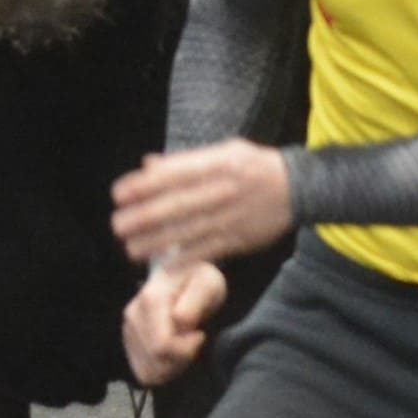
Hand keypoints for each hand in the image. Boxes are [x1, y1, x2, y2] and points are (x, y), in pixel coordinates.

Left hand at [116, 139, 295, 265]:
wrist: (299, 188)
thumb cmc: (255, 166)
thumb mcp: (224, 151)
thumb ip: (185, 160)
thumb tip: (148, 165)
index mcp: (218, 164)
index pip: (174, 175)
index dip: (144, 185)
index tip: (119, 194)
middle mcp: (222, 190)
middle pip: (177, 205)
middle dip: (144, 217)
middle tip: (117, 225)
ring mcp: (231, 217)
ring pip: (188, 232)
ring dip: (157, 242)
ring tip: (131, 248)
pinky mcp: (240, 239)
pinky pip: (208, 250)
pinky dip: (186, 259)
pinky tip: (164, 265)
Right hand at [122, 255, 229, 382]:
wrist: (181, 274)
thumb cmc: (199, 280)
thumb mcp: (208, 284)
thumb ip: (196, 301)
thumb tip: (181, 322)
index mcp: (150, 300)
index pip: (162, 346)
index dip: (187, 349)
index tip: (200, 334)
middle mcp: (132, 316)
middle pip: (156, 362)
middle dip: (182, 359)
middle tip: (194, 340)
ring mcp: (127, 330)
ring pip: (148, 372)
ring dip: (173, 367)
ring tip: (185, 347)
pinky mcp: (129, 344)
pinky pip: (144, 373)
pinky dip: (163, 371)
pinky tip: (175, 355)